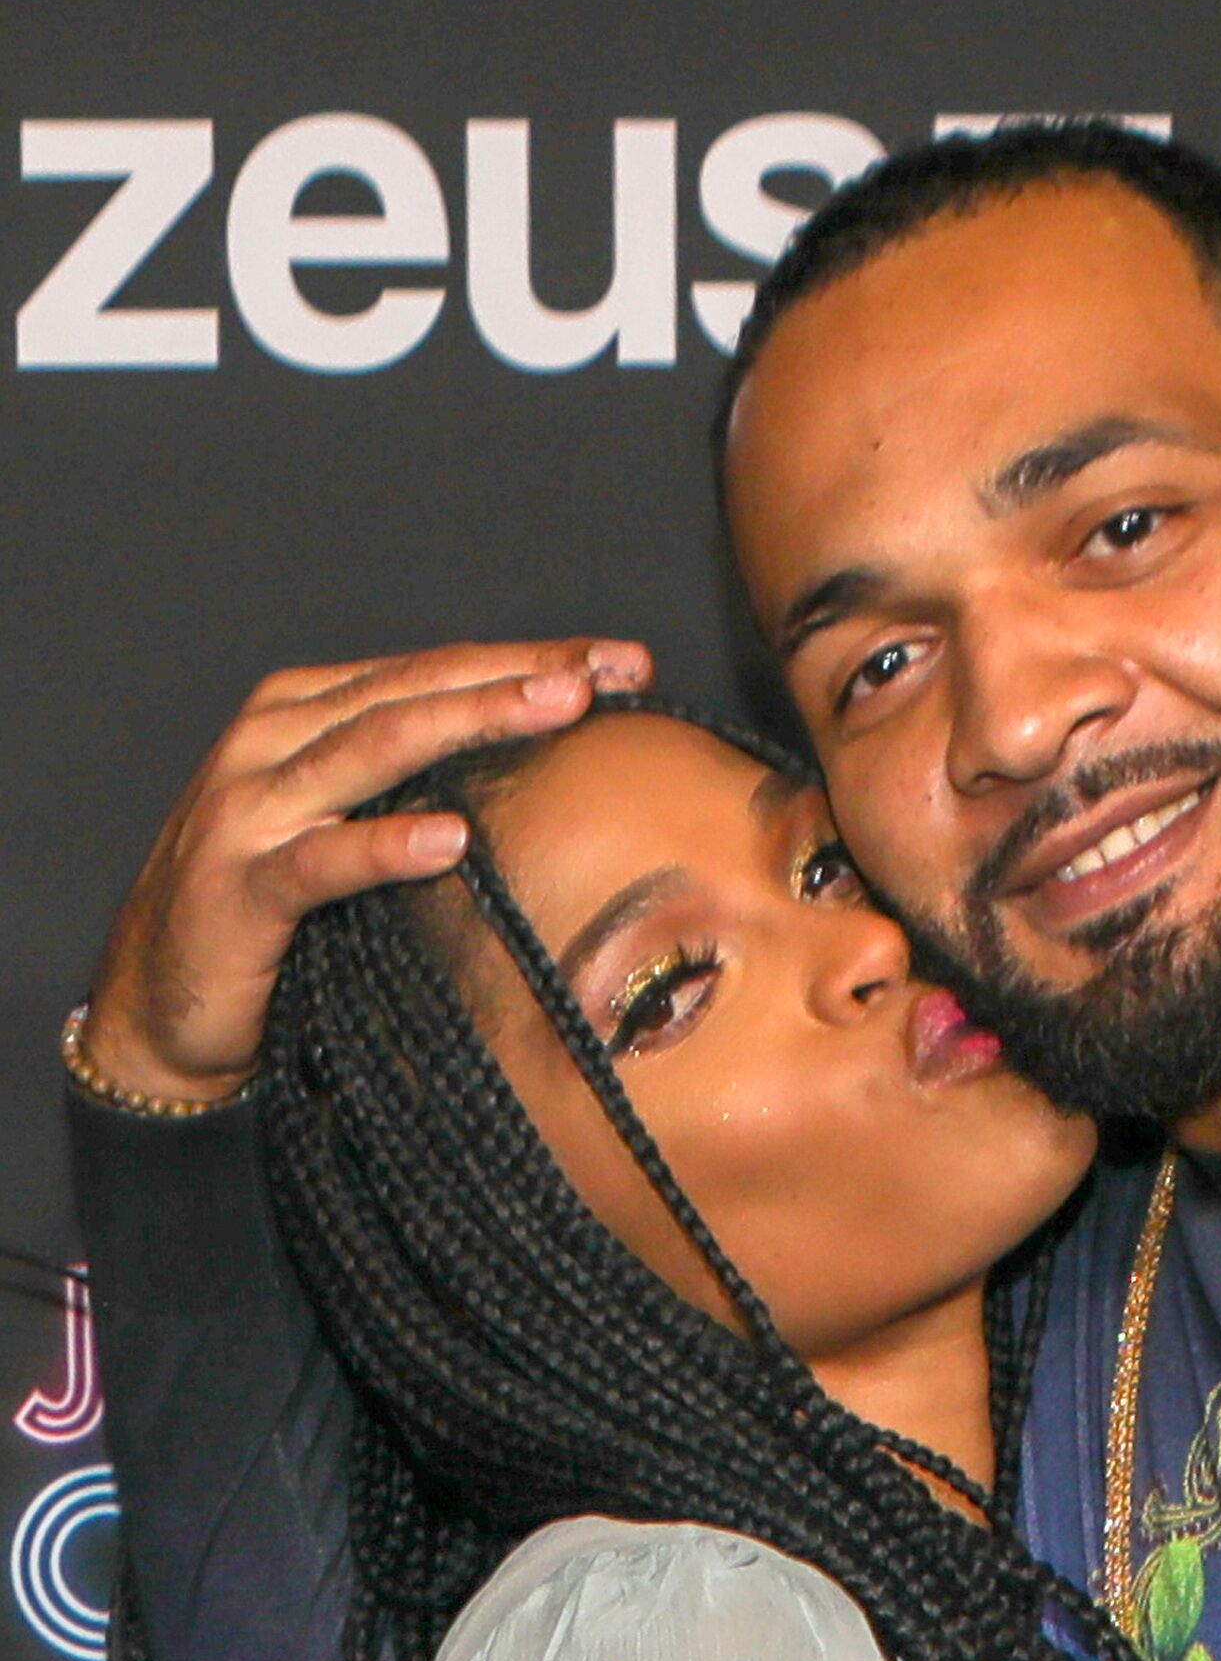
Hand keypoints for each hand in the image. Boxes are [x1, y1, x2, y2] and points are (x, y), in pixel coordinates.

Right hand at [85, 637, 652, 1103]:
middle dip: (516, 675)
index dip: (527, 659)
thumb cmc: (272, 911)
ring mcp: (251, 810)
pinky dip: (385, 846)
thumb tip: (540, 774)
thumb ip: (415, 787)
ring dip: (469, 722)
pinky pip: (323, 861)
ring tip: (555, 708)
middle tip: (605, 671)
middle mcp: (274, 742)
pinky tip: (449, 838)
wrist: (157, 1001)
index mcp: (305, 713)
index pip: (432, 672)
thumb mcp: (347, 826)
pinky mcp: (240, 889)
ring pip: (373, 749)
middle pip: (413, 693)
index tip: (624, 663)